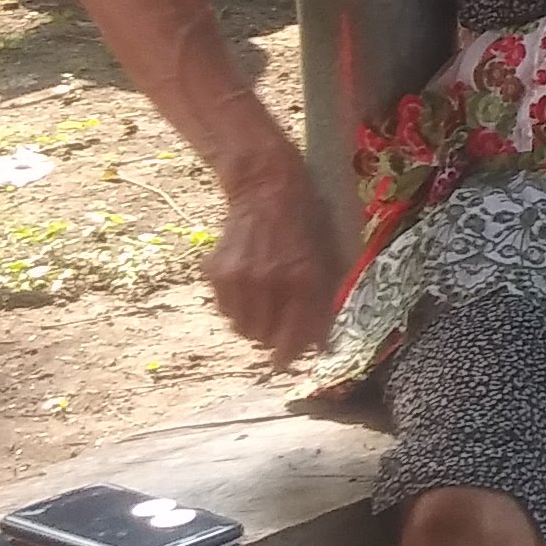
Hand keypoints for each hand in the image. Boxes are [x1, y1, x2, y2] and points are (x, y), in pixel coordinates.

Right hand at [205, 147, 344, 362]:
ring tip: (264, 305)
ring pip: (243, 329)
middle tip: (279, 327)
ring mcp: (240, 278)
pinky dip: (237, 309)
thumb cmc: (306, 220)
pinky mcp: (217, 272)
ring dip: (254, 326)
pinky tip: (248, 289)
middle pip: (266, 339)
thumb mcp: (328, 258)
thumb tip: (322, 345)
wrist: (267, 186)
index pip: (295, 337)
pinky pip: (226, 310)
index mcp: (304, 279)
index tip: (290, 358)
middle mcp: (270, 282)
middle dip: (274, 339)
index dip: (293, 353)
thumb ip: (325, 302)